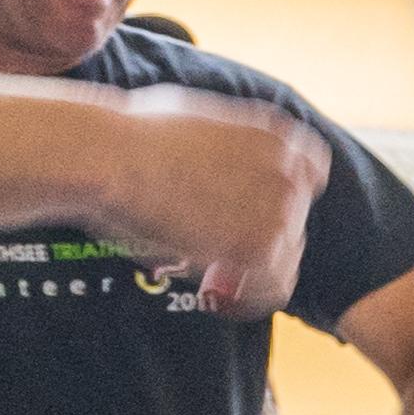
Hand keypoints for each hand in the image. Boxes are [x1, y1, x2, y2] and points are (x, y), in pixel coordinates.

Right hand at [98, 90, 320, 313]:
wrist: (104, 154)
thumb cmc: (127, 132)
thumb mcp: (196, 116)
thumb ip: (227, 141)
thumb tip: (219, 159)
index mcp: (277, 136)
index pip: (309, 176)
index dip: (275, 199)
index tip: (246, 214)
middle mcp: (289, 172)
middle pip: (293, 222)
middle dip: (257, 236)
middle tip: (214, 250)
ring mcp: (278, 211)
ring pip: (285, 258)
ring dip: (250, 269)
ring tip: (209, 272)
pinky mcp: (257, 247)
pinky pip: (273, 288)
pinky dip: (248, 298)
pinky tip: (217, 295)